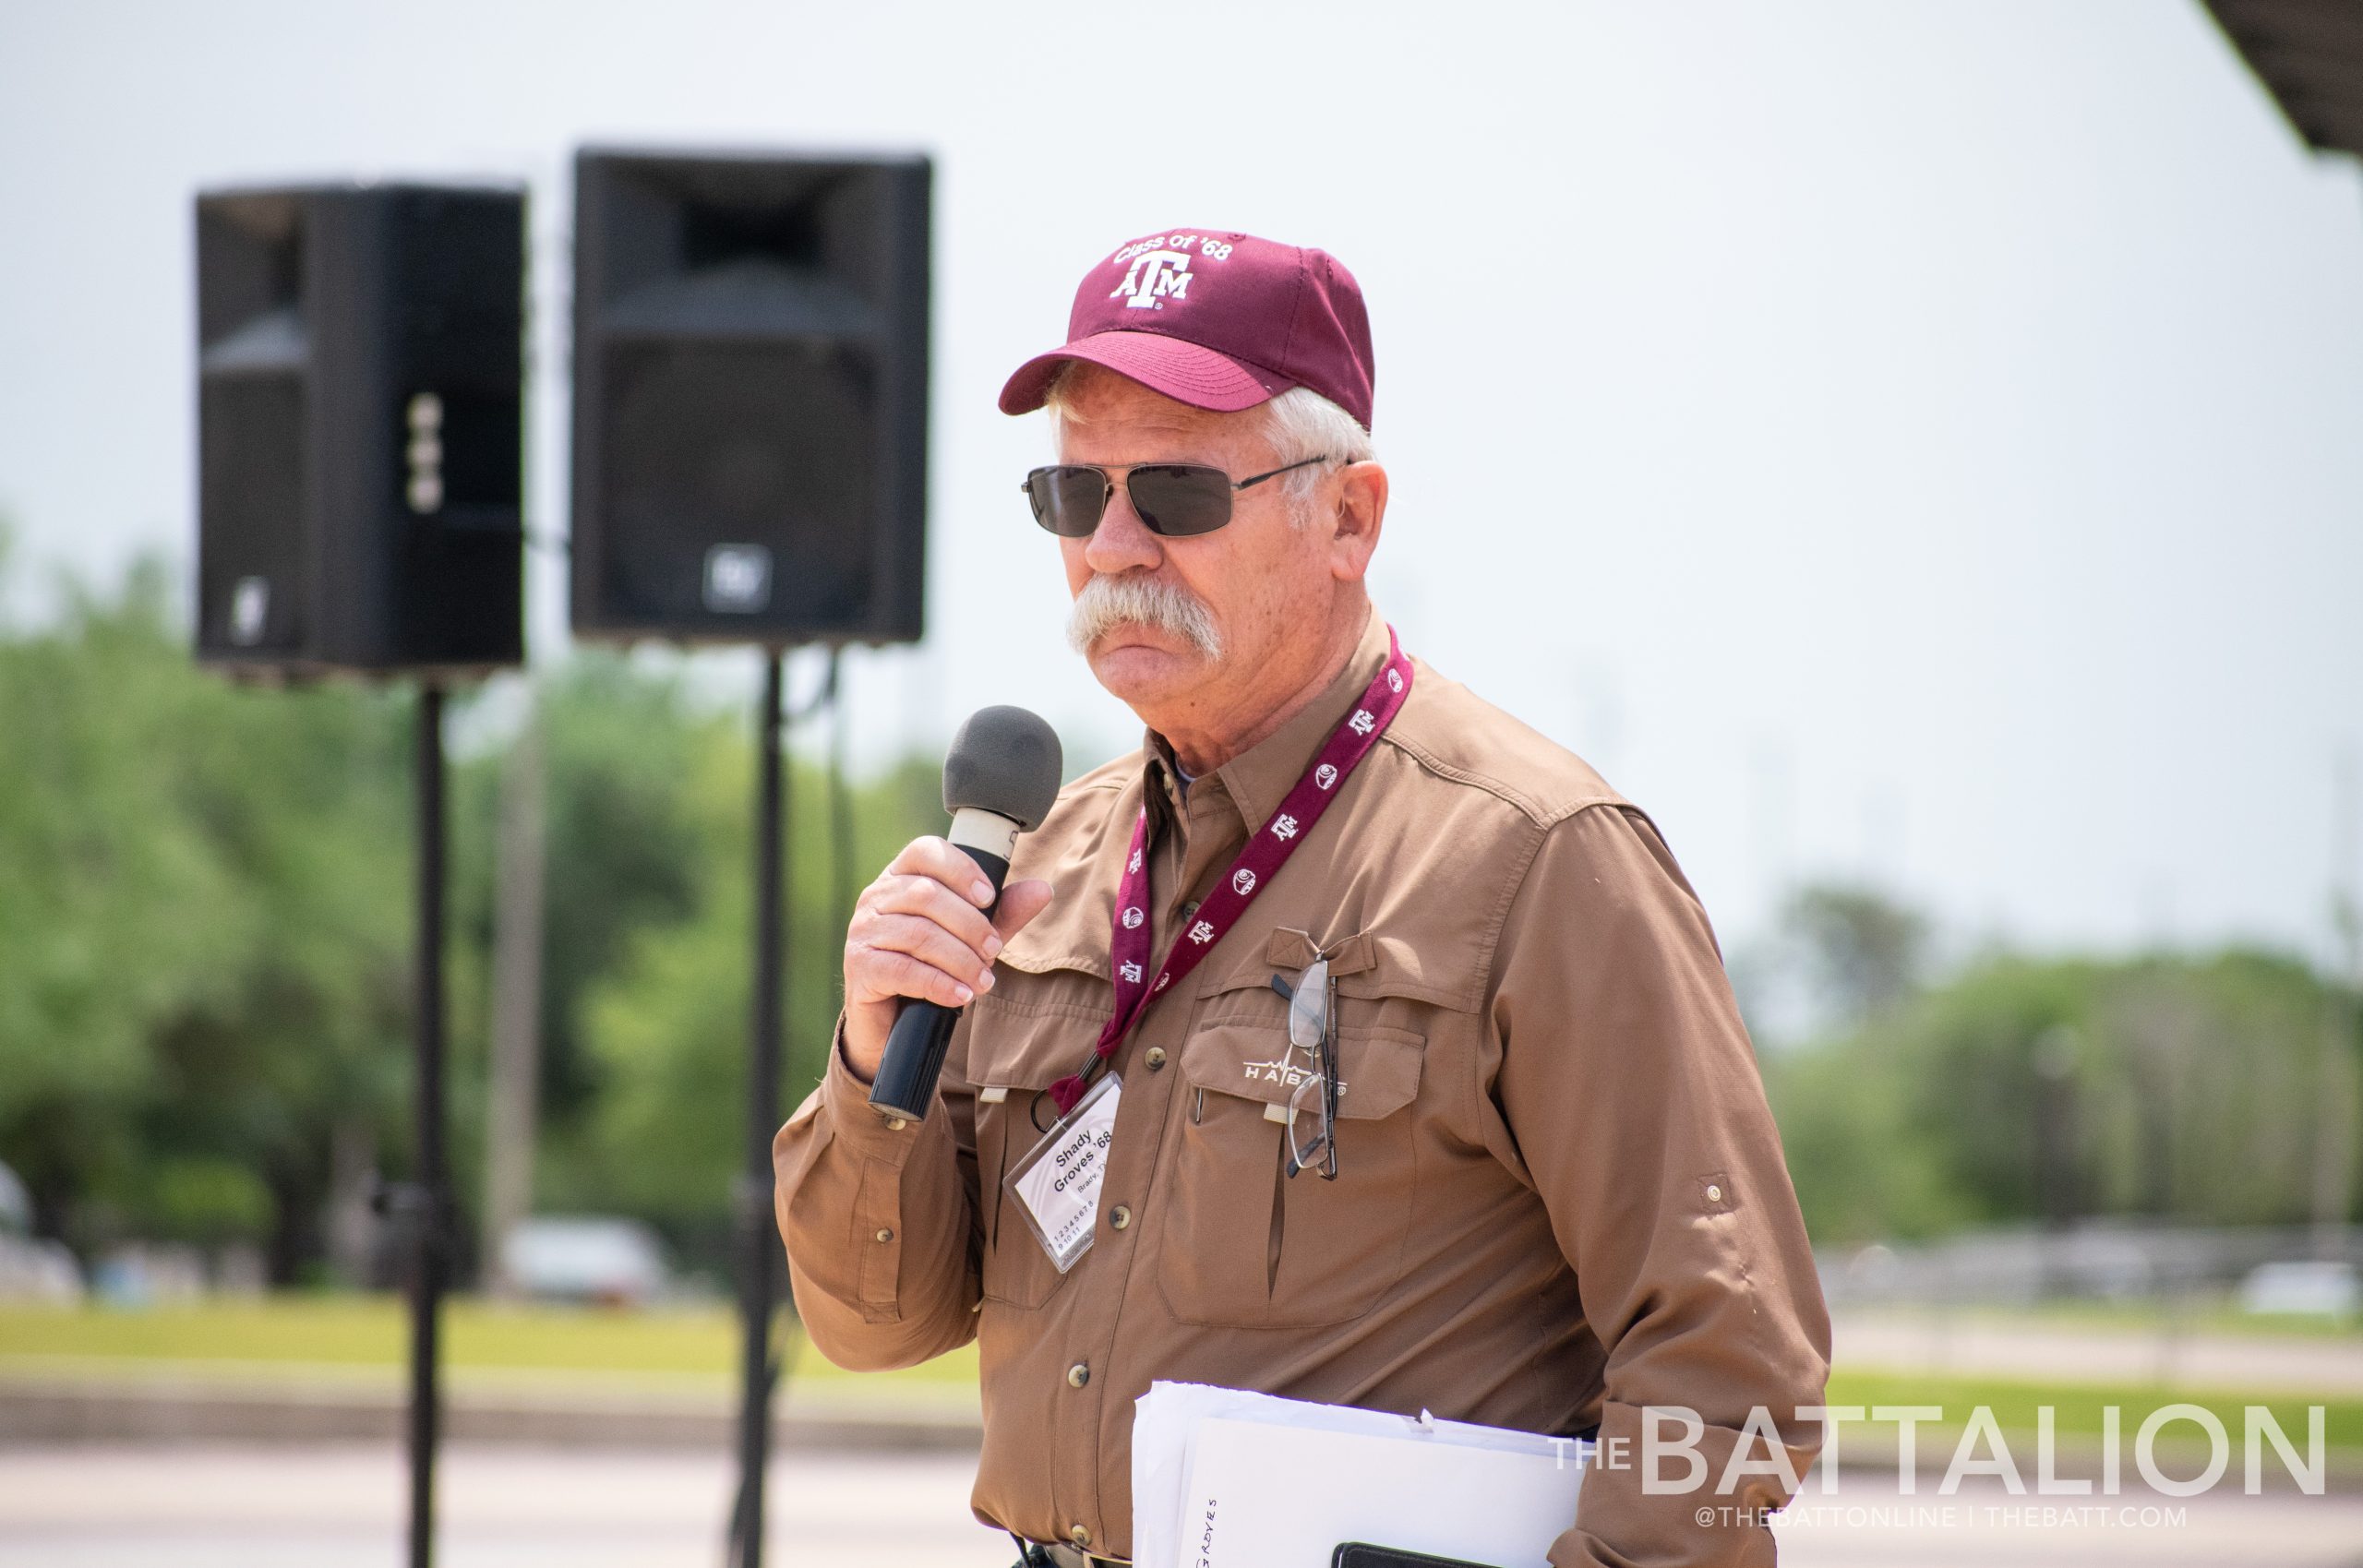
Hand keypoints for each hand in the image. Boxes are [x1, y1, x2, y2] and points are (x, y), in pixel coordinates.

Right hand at [840, 836, 1053, 1083]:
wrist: (892, 1021)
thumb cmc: (931, 966)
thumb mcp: (971, 938)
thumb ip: (1002, 913)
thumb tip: (1043, 890)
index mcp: (900, 877)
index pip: (925, 851)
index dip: (960, 869)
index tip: (988, 898)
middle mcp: (876, 897)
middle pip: (927, 895)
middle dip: (970, 925)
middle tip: (995, 950)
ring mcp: (862, 931)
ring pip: (919, 934)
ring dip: (960, 959)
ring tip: (983, 981)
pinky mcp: (860, 967)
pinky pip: (903, 969)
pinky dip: (939, 983)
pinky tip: (961, 995)